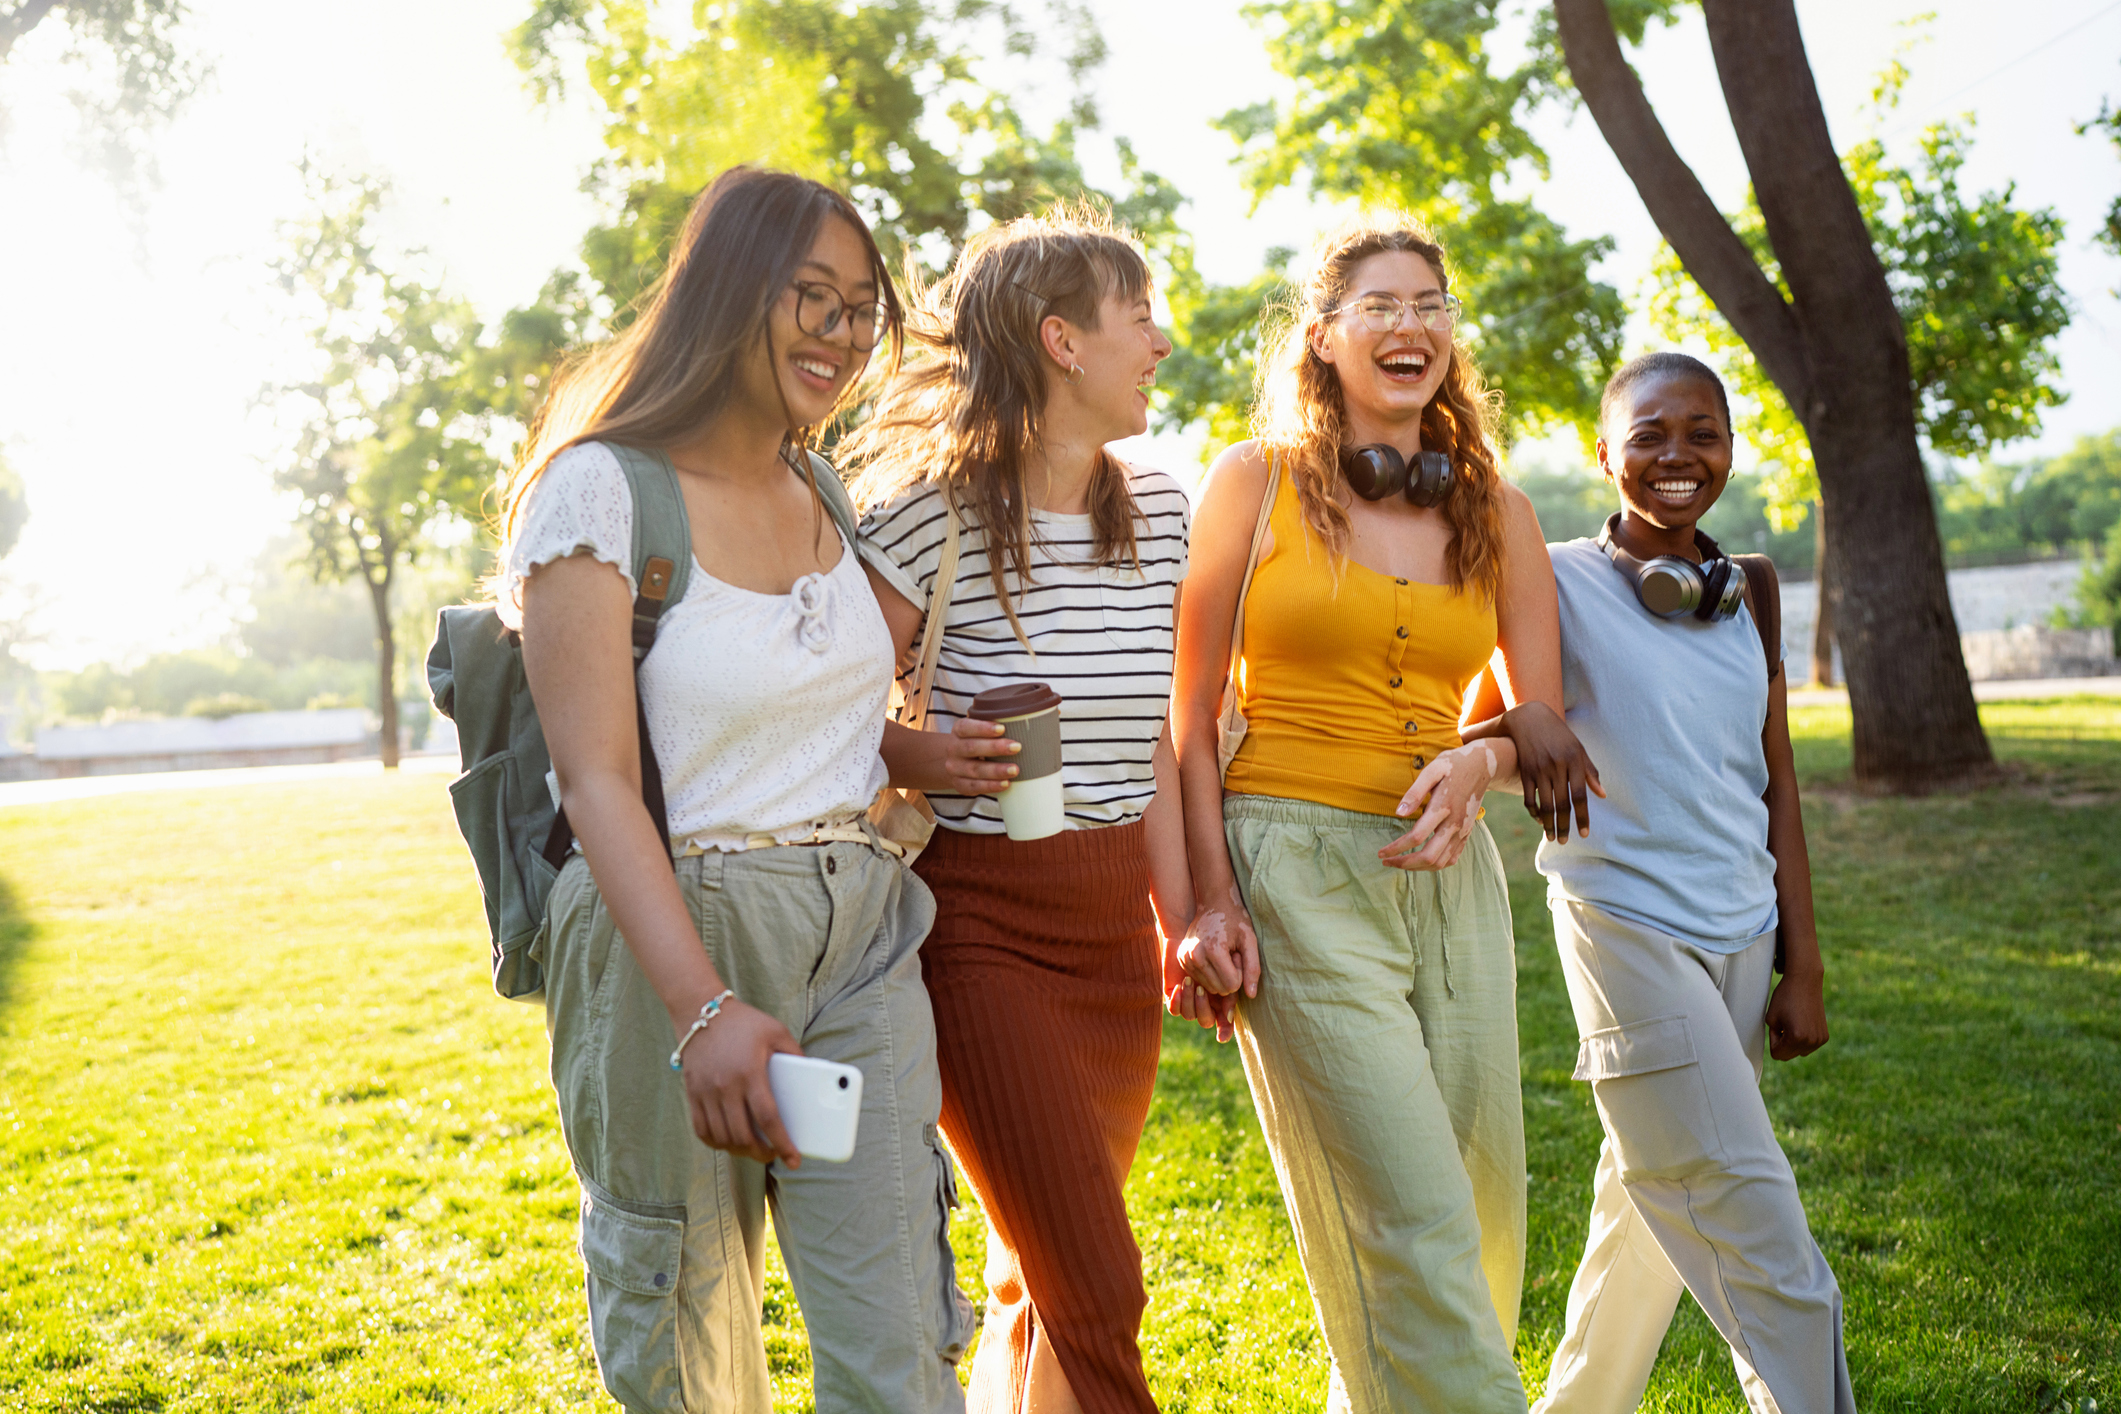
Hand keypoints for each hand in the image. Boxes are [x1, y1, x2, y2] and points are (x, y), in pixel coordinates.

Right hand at [678, 998, 804, 1165]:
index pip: (768, 1119)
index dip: (782, 1143)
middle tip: (773, 1156)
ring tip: (754, 1150)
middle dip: (761, 1153)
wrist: (700, 1011)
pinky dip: (716, 1143)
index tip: (793, 1160)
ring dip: (739, 1151)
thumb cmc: (743, 1022)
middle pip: (743, 1135)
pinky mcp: (692, 1094)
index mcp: (750, 1072)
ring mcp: (705, 1092)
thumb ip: (796, 1054)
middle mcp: (726, 1086)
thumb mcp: (776, 1031)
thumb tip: (812, 1077)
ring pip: (722, 1137)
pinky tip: (728, 1142)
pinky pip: (701, 1130)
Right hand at [944, 717, 1019, 796]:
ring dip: (996, 770)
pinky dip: (991, 786)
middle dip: (995, 748)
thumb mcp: (979, 731)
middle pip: (971, 748)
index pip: (966, 727)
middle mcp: (953, 749)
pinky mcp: (959, 784)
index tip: (1002, 728)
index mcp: (958, 731)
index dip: (983, 728)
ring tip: (1014, 769)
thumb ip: (997, 726)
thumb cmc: (977, 742)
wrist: (956, 762)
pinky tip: (1005, 783)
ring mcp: (955, 768)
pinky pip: (974, 787)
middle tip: (1017, 747)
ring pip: (974, 769)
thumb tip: (1031, 719)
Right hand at [1173, 892, 1259, 1043]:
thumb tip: (1251, 995)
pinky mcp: (1181, 959)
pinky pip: (1200, 981)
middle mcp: (1194, 956)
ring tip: (1222, 955)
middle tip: (1231, 955)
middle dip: (1230, 976)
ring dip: (1220, 976)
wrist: (1213, 902)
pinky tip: (1212, 957)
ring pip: (1209, 988)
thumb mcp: (1250, 940)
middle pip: (1220, 989)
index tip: (1238, 955)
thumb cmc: (1235, 919)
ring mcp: (1185, 958)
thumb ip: (1253, 968)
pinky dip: (1209, 974)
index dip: (1240, 974)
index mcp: (1213, 950)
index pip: (1232, 985)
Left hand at [1382, 742, 1498, 871]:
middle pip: (1429, 856)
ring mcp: (1463, 831)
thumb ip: (1415, 792)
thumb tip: (1398, 813)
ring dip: (1418, 867)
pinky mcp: (1467, 833)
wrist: (1483, 765)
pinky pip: (1452, 858)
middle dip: (1405, 863)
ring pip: (1441, 862)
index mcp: (1443, 807)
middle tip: (1386, 861)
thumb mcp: (1432, 770)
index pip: (1416, 836)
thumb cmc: (1452, 765)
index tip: (1381, 852)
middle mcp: (1455, 823)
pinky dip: (1435, 865)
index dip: (1396, 848)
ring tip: (1400, 863)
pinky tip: (1421, 861)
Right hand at [1501, 702, 1602, 841]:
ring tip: (1552, 838)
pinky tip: (1539, 820)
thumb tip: (1602, 795)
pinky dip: (1534, 812)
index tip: (1584, 834)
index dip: (1582, 817)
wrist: (1529, 718)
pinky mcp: (1525, 772)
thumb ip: (1590, 772)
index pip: (1580, 796)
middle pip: (1561, 804)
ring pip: (1545, 804)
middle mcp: (1556, 766)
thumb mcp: (1578, 749)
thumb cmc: (1559, 735)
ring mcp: (1539, 769)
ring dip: (1548, 824)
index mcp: (1573, 761)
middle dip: (1564, 826)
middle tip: (1566, 842)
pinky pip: (1529, 798)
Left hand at [1766, 967, 1828, 1060]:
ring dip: (1792, 1042)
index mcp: (1796, 1038)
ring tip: (1794, 1022)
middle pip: (1788, 1056)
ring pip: (1798, 1052)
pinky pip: (1808, 1046)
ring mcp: (1819, 1040)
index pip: (1777, 1054)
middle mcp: (1811, 1042)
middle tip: (1785, 1023)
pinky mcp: (1825, 1037)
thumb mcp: (1770, 1019)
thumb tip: (1782, 1052)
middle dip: (1782, 1042)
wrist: (1805, 982)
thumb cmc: (1784, 998)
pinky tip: (1803, 1023)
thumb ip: (1773, 1039)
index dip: (1773, 1039)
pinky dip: (1803, 1038)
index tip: (1778, 1024)